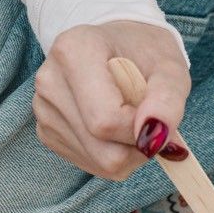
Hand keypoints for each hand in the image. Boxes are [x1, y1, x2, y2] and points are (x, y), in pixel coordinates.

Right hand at [34, 21, 190, 179]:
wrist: (120, 48)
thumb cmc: (146, 55)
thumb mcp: (170, 67)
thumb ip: (168, 99)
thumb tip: (152, 137)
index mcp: (74, 51)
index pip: (107, 121)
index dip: (141, 130)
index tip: (155, 113)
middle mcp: (50, 81)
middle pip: (104, 151)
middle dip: (138, 145)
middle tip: (147, 118)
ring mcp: (43, 109)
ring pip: (100, 163)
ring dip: (129, 152)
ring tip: (129, 117)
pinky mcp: (47, 132)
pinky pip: (92, 164)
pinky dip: (113, 154)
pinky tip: (114, 126)